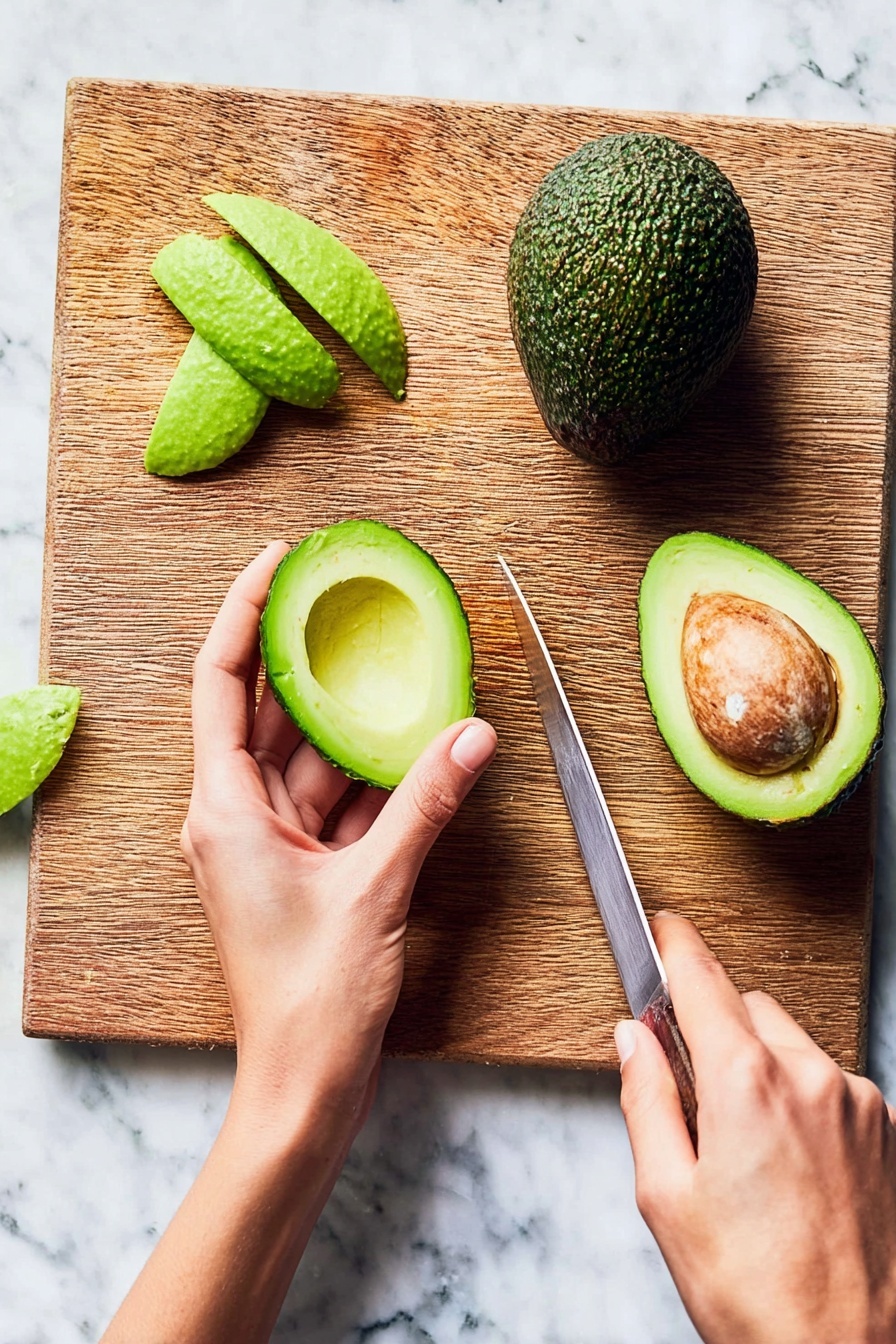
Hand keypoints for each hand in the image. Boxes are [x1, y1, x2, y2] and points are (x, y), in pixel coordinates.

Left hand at [182, 540, 496, 1131]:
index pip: (218, 684)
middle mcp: (235, 817)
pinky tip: (410, 736)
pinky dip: (369, 769)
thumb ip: (426, 803)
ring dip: (346, 714)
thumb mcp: (375, 886)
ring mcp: (270, 842)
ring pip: (306, 754)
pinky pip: (335, 796)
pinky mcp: (303, 867)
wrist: (304, 1085)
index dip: (243, 614)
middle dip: (303, 654)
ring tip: (387, 654)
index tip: (276, 563)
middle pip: (264, 711)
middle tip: (342, 595)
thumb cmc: (312, 1001)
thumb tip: (472, 734)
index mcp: (223, 810)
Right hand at [615, 913, 895, 1343]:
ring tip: (745, 1151)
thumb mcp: (667, 1197)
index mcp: (747, 1083)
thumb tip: (633, 1039)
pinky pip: (829, 1082)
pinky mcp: (886, 1128)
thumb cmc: (757, 1294)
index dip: (674, 944)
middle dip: (714, 1029)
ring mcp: (857, 1101)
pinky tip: (788, 1165)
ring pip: (791, 1044)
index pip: (702, 978)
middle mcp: (811, 1075)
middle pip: (747, 1008)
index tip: (662, 928)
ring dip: (761, 1066)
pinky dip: (801, 1098)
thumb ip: (645, 1099)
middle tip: (692, 1091)